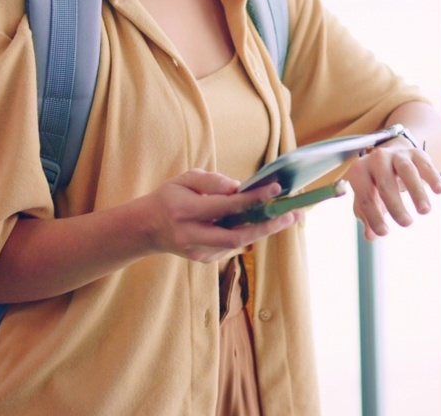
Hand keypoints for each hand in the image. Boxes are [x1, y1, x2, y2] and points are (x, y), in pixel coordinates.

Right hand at [141, 169, 298, 262]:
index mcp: (185, 211)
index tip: (275, 188)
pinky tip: (264, 221)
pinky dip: (250, 232)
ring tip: (288, 216)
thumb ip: (211, 182)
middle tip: (293, 214)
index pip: (225, 206)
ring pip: (238, 244)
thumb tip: (238, 187)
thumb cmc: (169, 198)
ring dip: (265, 230)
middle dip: (268, 226)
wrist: (147, 229)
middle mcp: (192, 235)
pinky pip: (233, 245)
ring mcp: (199, 252)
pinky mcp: (205, 260)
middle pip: (237, 236)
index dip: (252, 198)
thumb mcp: (184, 179)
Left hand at [346, 138, 440, 239]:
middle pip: (385, 183)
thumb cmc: (375, 183)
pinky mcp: (416, 153)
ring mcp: (397, 154)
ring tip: (425, 211)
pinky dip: (433, 177)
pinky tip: (439, 191)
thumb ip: (367, 216)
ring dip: (417, 192)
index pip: (365, 197)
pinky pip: (425, 165)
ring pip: (407, 171)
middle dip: (395, 205)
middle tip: (406, 224)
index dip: (374, 216)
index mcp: (359, 171)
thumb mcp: (368, 198)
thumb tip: (370, 236)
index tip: (384, 233)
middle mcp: (377, 159)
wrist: (390, 157)